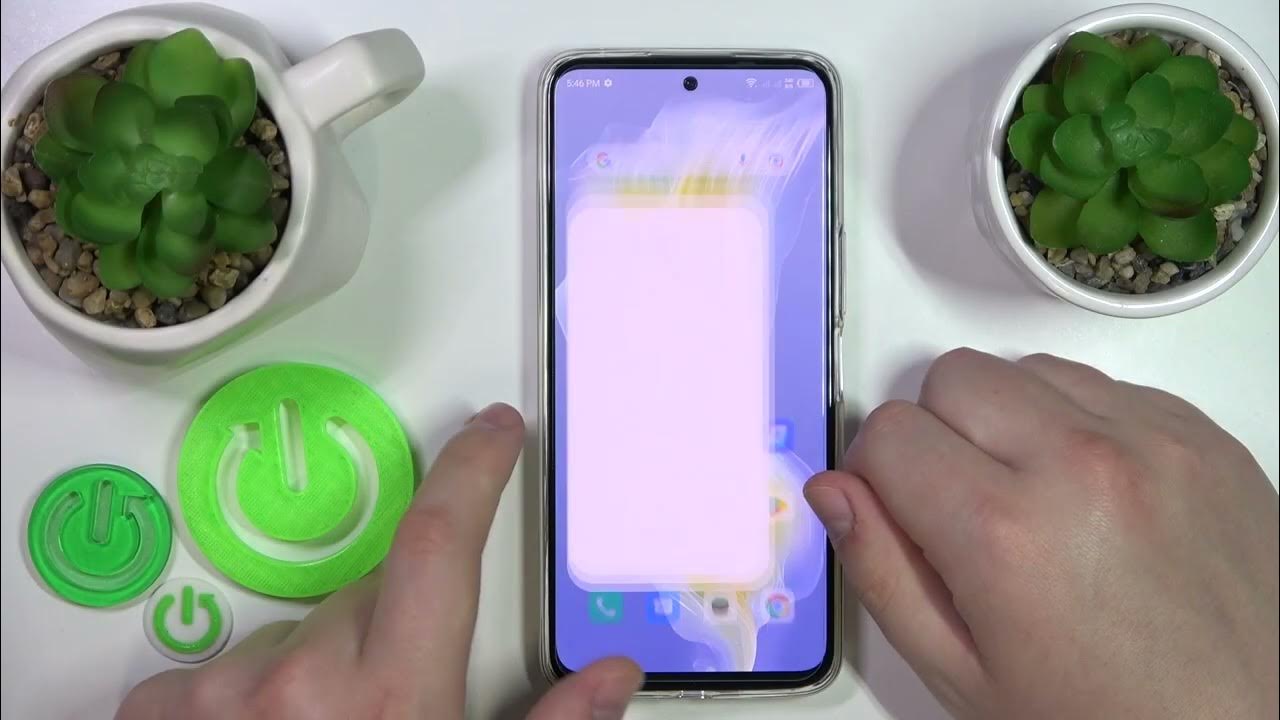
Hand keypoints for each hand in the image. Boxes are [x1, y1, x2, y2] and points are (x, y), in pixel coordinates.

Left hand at [117, 403, 641, 719]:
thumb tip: (616, 674)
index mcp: (396, 699)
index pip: (440, 545)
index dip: (473, 472)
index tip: (493, 431)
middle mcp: (304, 680)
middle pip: (369, 593)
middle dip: (393, 621)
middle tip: (399, 694)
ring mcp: (225, 692)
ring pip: (295, 632)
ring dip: (317, 664)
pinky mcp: (162, 709)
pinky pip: (219, 668)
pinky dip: (244, 693)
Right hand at [805, 349, 1277, 718]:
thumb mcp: (964, 674)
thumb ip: (882, 572)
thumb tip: (836, 491)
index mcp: (1004, 533)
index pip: (887, 433)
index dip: (876, 475)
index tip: (900, 510)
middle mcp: (1080, 465)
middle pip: (951, 377)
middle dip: (935, 435)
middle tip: (963, 507)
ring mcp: (1153, 442)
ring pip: (1025, 367)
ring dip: (1007, 418)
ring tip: (1033, 499)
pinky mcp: (1202, 436)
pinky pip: (1104, 385)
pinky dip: (1079, 424)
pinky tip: (1090, 495)